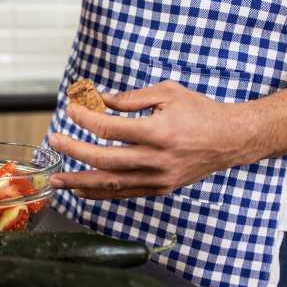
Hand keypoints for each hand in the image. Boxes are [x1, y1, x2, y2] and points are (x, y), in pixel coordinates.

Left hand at [48, 81, 259, 199]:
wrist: (232, 139)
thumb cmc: (200, 112)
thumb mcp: (167, 93)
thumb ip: (130, 98)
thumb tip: (98, 99)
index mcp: (158, 132)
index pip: (110, 128)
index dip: (85, 118)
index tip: (71, 110)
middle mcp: (157, 159)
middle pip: (105, 158)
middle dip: (74, 150)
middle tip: (54, 141)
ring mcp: (159, 178)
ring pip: (111, 183)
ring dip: (80, 181)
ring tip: (56, 179)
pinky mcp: (161, 189)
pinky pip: (124, 193)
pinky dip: (100, 193)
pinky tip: (81, 189)